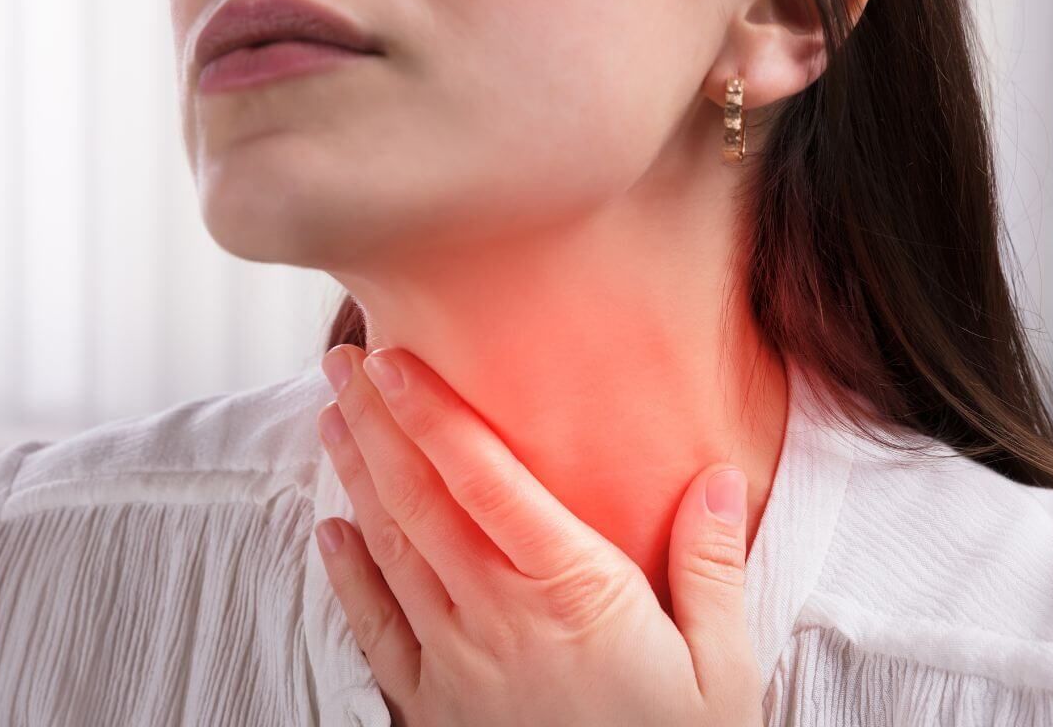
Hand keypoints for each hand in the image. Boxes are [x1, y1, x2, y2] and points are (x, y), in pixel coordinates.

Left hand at [314, 344, 763, 725]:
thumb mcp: (723, 667)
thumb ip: (711, 567)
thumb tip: (715, 477)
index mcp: (571, 594)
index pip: (485, 483)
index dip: (433, 416)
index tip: (394, 361)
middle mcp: (498, 621)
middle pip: (420, 502)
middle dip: (376, 425)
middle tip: (343, 362)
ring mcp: (457, 665)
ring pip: (391, 553)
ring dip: (356, 480)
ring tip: (332, 418)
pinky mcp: (434, 709)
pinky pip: (377, 632)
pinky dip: (347, 578)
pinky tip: (329, 532)